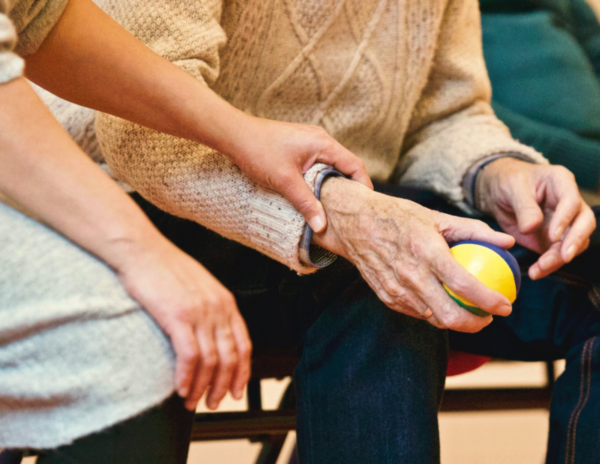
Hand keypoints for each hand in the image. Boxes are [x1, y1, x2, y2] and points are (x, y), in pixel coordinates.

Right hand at [112, 237, 251, 410]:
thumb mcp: (198, 286)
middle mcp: (218, 308)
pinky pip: (189, 356)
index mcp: (225, 302)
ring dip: (202, 387)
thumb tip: (210, 336)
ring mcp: (200, 312)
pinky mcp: (178, 316)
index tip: (236, 391)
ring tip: (192, 401)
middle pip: (230, 358)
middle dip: (222, 386)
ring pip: (210, 361)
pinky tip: (180, 388)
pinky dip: (186, 377)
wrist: (141, 250)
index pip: (244, 345)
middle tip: (212, 403)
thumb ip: (209, 309)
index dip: (242, 372)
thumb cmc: (164, 268)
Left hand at [228, 117, 372, 232]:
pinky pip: (319, 165)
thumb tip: (322, 226)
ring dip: (333, 185)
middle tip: (351, 212)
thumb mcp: (285, 181)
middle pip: (346, 166)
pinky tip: (315, 195)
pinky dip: (321, 179)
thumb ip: (306, 203)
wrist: (234, 134)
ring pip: (331, 166)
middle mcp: (320, 140)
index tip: (364, 207)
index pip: (355, 165)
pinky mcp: (299, 147)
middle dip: (350, 188)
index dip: (363, 186)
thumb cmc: (258, 151)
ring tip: (334, 207)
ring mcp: (310, 142)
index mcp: (323, 143)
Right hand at [313, 177, 514, 332]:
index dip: (489, 301)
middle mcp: (410, 275)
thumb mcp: (436, 216)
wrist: (354, 223)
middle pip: (449, 315)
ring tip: (469, 311)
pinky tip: (443, 303)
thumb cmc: (398, 216)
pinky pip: (417, 313)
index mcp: (426, 251)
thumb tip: (507, 241)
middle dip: (476, 323)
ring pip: (433, 319)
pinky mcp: (386, 296)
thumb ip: (474, 230)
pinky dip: (434, 312)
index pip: (464, 285)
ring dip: (456, 321)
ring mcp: (396, 289)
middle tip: (489, 316)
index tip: (505, 305)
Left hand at [476, 158, 595, 279]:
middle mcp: (569, 203)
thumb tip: (531, 227)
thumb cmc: (508, 182)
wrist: (499, 193)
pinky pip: (558, 254)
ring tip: (540, 268)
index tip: (552, 236)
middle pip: (584, 223)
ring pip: (574, 243)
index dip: (565, 219)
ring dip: (559, 258)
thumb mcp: (512, 188)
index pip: (572, 201)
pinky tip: (536, 272)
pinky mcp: (555, 239)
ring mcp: (565, 222)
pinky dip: (549, 265)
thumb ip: (524, 207)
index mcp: (561, 182)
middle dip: (575, 241)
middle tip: (564, 257)